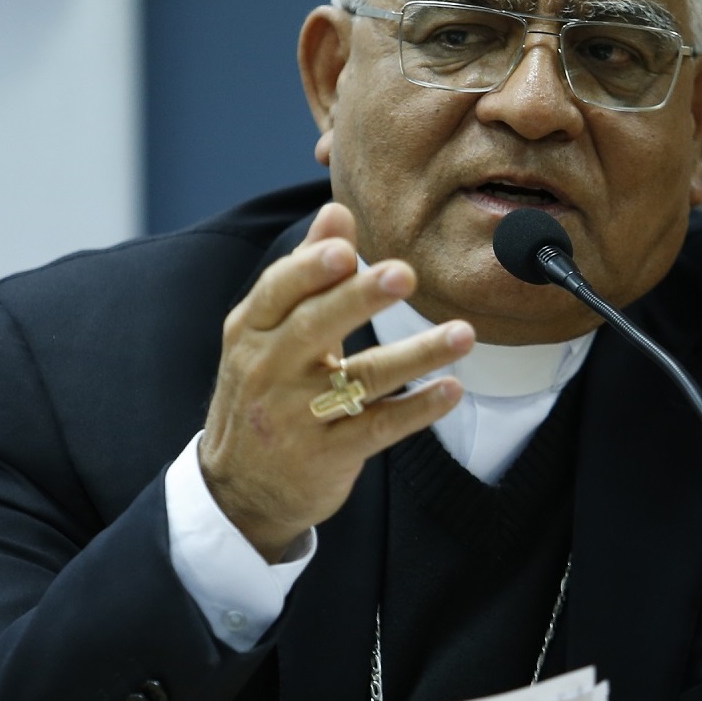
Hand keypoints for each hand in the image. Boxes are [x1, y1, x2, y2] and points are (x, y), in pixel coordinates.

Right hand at [199, 203, 470, 559]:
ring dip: (415, 355)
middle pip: (315, 328)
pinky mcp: (327, 455)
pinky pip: (378, 428)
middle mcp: (269, 371)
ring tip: (462, 334)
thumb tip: (337, 212)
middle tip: (404, 274)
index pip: (279, 291)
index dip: (310, 269)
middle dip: (359, 299)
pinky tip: (452, 390)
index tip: (346, 247)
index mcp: (252, 330)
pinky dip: (417, 408)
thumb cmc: (264, 391)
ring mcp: (297, 417)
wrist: (239, 488)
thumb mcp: (266, 333)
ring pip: (360, 380)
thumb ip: (305, 272)